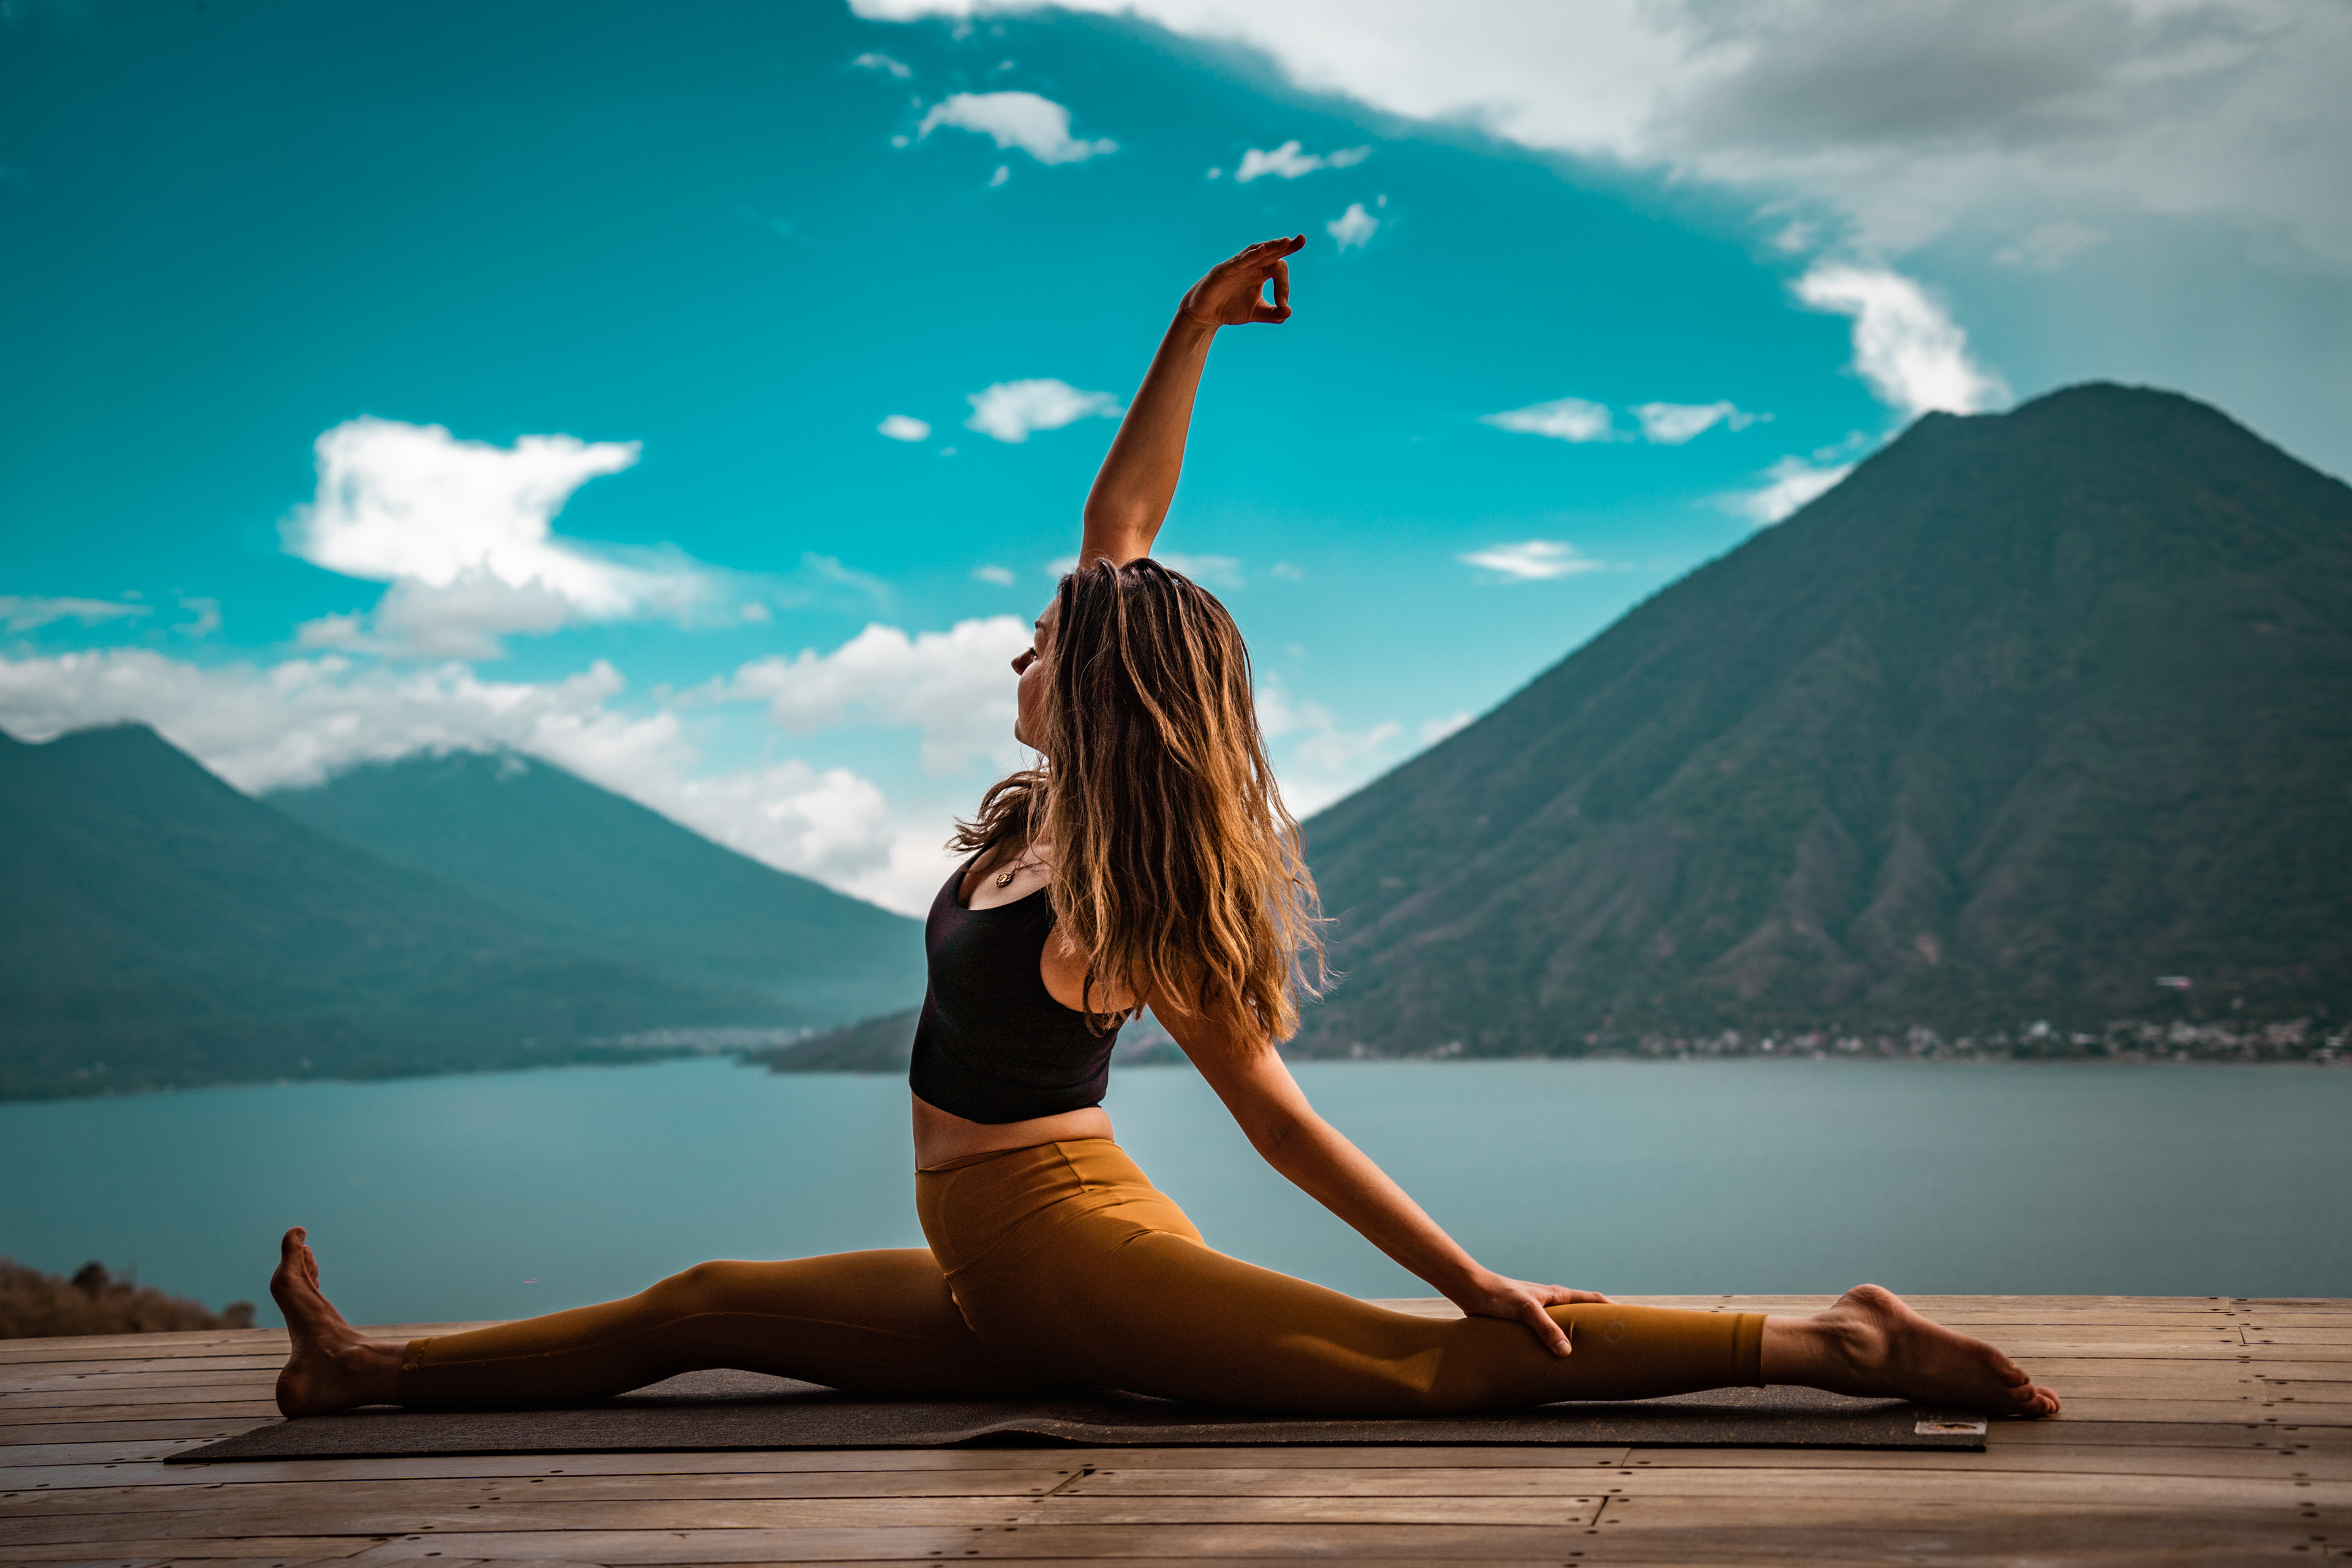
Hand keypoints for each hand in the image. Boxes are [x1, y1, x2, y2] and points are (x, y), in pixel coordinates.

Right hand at [1179, 235, 1303, 327]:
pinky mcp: (1221, 271)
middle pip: (1270, 253)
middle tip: (1301, 240)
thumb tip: (1289, 312)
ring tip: (1285, 242)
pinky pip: (1237, 262)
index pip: (1278, 267)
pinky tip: (1260, 252)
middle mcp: (1250, 265)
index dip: (1285, 280)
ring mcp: (1236, 266)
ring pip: (1255, 252)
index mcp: (1259, 273)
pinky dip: (1248, 257)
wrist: (1205, 315)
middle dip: (1285, 246)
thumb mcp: (1255, 312)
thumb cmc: (1230, 309)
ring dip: (1270, 246)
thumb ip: (1272, 313)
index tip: (1285, 297)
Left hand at [1451, 1270, 1613, 1357]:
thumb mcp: (1525, 1311)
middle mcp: (1552, 1302)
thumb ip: (1546, 1329)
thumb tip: (1567, 1353)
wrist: (1472, 1291)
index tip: (1633, 1320)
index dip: (1613, 1309)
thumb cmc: (1499, 1296)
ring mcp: (1540, 1312)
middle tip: (1617, 1344)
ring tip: (1591, 1357)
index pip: (1593, 1300)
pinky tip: (1558, 1360)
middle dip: (1600, 1326)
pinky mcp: (1527, 1322)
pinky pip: (1550, 1334)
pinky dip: (1559, 1344)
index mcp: (1557, 1295)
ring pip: (1567, 1325)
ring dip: (1579, 1337)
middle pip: (1584, 1313)